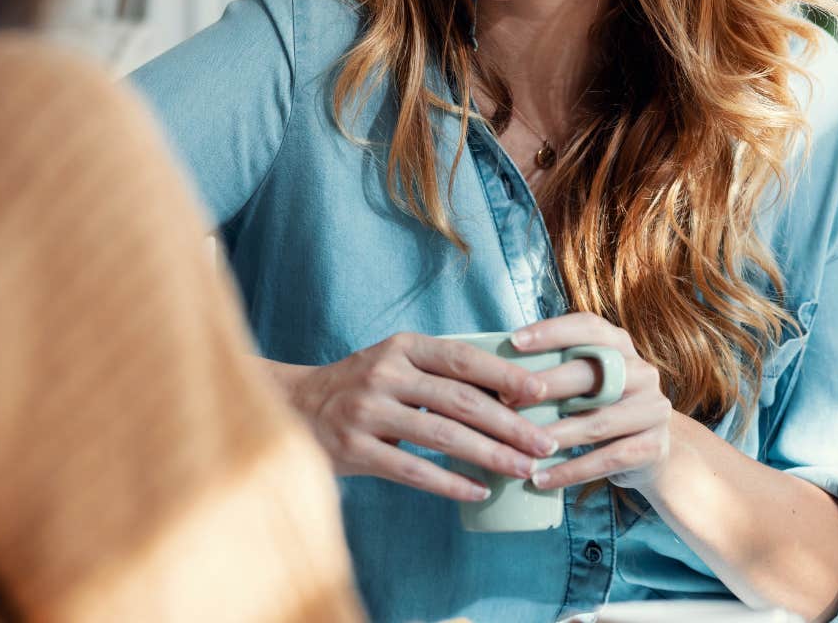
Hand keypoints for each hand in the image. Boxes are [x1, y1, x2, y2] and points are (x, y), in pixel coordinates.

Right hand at [284, 334, 561, 501]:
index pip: (463, 359)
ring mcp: (367, 411)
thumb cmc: (361, 387)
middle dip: (509, 424)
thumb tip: (511, 393)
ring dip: (490, 455)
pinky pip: (413, 470)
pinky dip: (450, 482)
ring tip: (522, 469)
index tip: (542, 393)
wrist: (292, 407)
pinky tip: (479, 491)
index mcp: (401, 347)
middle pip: (460, 399)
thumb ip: (440, 374)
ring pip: (442, 435)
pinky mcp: (354, 448)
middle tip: (544, 444)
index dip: (504, 375)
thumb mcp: (395, 364)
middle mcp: (384, 373)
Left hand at [512, 313, 674, 491]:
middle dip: (546, 386)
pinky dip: (570, 471)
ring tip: (518, 448)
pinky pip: (607, 460)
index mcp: (621, 347)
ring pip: (597, 422)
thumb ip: (556, 369)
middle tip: (506, 400)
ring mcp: (653, 409)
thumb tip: (493, 369)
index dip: (552, 332)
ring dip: (553, 436)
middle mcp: (642, 372)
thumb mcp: (587, 382)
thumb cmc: (601, 408)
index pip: (588, 327)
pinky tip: (540, 479)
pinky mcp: (653, 447)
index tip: (513, 341)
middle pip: (592, 374)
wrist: (650, 451)